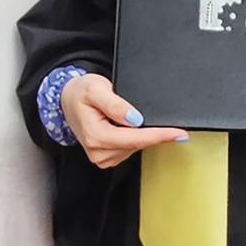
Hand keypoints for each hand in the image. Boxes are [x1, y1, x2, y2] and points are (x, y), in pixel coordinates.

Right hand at [61, 74, 188, 168]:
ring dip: (143, 134)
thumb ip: (115, 104)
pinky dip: (136, 137)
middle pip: (137, 144)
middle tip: (172, 125)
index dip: (159, 135)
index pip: (135, 138)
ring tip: (133, 115)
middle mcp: (98, 151)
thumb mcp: (96, 89)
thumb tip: (135, 118)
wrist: (67, 99)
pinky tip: (130, 125)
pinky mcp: (106, 157)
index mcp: (96, 136)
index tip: (179, 134)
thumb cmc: (81, 92)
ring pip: (135, 147)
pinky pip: (129, 148)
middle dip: (155, 133)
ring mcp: (102, 157)